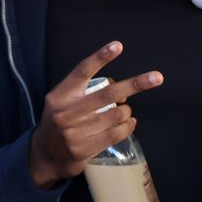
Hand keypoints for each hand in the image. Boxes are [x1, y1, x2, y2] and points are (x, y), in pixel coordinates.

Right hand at [29, 43, 161, 187]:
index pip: (82, 72)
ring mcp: (74, 133)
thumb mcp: (64, 102)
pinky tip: (129, 124)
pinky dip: (128, 127)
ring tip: (125, 113)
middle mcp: (65, 112)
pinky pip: (116, 134)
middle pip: (107, 94)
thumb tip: (125, 90)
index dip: (100, 58)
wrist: (44, 155)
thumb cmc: (61, 122)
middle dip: (135, 84)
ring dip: (127, 112)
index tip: (118, 46)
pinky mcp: (83, 149)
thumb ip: (87, 93)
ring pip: (116, 115)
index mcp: (60, 95)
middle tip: (157, 77)